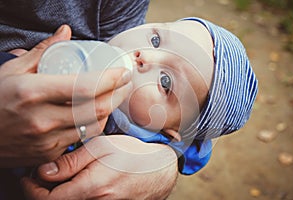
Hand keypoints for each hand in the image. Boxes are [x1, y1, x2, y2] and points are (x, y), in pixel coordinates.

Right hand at [0, 26, 132, 166]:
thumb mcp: (12, 70)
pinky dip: (93, 125)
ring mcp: (47, 140)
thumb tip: (65, 32)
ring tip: (114, 97)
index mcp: (34, 93)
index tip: (123, 72)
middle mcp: (43, 119)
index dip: (111, 79)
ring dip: (109, 110)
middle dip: (119, 94)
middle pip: (97, 109)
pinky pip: (81, 139)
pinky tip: (95, 114)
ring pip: (94, 126)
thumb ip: (43, 51)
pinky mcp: (49, 154)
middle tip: (125, 83)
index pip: (86, 87)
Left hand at [22, 135, 177, 199]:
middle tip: (42, 173)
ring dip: (59, 191)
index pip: (47, 199)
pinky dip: (74, 194)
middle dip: (43, 190)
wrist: (159, 169)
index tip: (29, 176)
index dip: (32, 189)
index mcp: (91, 188)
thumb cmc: (132, 153)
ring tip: (61, 174)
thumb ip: (71, 161)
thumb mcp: (101, 147)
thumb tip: (44, 172)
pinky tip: (78, 180)